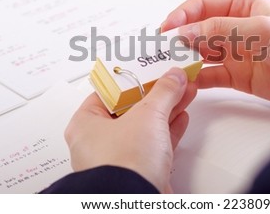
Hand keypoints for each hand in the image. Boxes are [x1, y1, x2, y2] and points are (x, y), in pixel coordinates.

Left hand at [64, 68, 196, 192]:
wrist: (135, 203)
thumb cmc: (124, 164)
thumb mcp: (147, 115)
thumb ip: (163, 92)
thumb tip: (173, 76)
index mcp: (86, 124)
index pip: (109, 92)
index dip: (133, 80)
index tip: (150, 70)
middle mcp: (98, 142)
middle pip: (130, 109)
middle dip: (156, 93)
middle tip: (172, 79)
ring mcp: (119, 158)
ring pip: (144, 126)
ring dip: (166, 109)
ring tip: (184, 91)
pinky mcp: (137, 172)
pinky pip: (153, 144)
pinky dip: (168, 130)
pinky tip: (181, 116)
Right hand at [162, 0, 269, 107]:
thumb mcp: (261, 30)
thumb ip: (221, 30)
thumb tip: (183, 34)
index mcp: (240, 6)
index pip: (201, 6)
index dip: (180, 16)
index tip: (165, 32)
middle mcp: (233, 28)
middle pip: (197, 30)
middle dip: (178, 40)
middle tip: (160, 54)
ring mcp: (234, 53)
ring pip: (200, 54)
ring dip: (184, 60)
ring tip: (168, 70)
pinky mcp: (237, 76)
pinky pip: (211, 76)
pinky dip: (197, 80)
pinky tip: (187, 85)